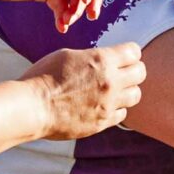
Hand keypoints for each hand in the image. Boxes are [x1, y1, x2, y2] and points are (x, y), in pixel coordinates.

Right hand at [26, 42, 144, 138]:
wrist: (32, 107)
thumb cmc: (43, 77)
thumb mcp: (68, 55)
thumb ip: (93, 58)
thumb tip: (106, 61)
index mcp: (102, 60)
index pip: (134, 51)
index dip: (129, 52)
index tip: (123, 56)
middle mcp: (111, 81)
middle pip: (141, 73)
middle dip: (133, 70)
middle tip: (122, 72)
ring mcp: (108, 104)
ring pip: (136, 95)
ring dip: (127, 91)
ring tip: (114, 90)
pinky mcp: (102, 122)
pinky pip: (122, 115)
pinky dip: (116, 109)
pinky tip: (103, 105)